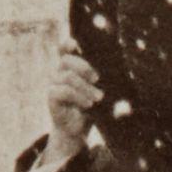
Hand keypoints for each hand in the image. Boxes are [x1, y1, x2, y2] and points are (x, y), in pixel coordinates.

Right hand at [41, 46, 104, 163]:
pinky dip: (79, 97)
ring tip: (98, 97)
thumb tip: (119, 71)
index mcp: (70, 66)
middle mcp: (59, 71)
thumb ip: (101, 79)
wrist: (78, 128)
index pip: (64, 49)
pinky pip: (64, 91)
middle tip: (97, 79)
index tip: (76, 44)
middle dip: (84, 67)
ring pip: (68, 77)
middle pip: (66, 60)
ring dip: (85, 87)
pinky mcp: (52, 96)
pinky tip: (88, 104)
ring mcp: (54, 83)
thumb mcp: (98, 89)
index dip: (67, 44)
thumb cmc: (91, 105)